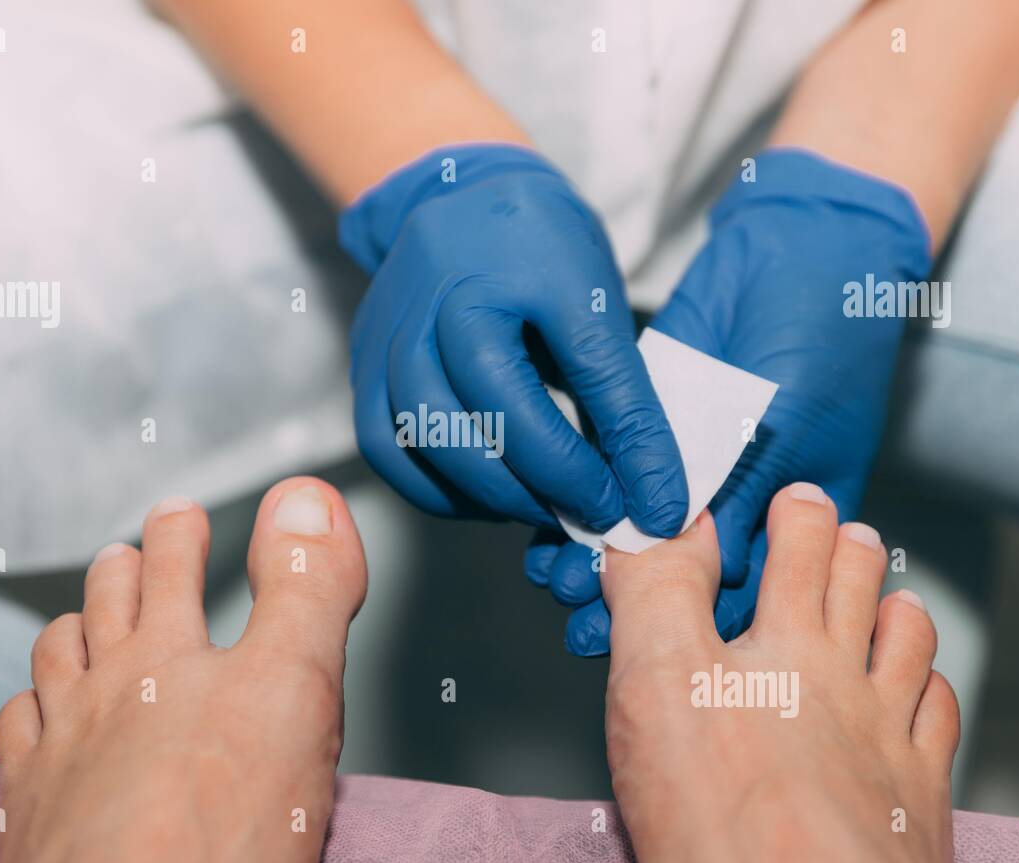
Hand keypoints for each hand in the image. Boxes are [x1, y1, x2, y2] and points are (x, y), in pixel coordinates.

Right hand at [339, 144, 687, 536]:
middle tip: (596, 511)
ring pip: (419, 445)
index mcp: (485, 283)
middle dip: (541, 487)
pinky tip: (491, 497)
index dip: (591, 462)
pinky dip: (438, 491)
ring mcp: (382, 341)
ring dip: (490, 495)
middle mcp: (421, 313)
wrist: (461, 195)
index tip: (641, 502)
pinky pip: (385, 450)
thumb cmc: (538, 244)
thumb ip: (623, 397)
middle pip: (466, 426)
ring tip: (547, 506)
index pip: (536, 393)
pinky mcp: (363, 368)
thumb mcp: (597, 299)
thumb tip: (655, 495)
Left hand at [530, 148, 932, 652]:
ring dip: (592, 549)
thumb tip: (692, 563)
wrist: (805, 250)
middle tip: (572, 610)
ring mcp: (690, 456)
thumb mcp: (788, 431)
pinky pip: (611, 464)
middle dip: (620, 592)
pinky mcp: (652, 414)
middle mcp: (733, 495)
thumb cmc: (823, 343)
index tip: (626, 641)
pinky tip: (546, 512)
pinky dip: (582, 489)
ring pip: (633, 518)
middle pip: (672, 564)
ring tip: (550, 575)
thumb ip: (738, 497)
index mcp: (787, 519)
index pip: (728, 590)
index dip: (678, 620)